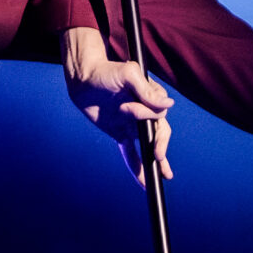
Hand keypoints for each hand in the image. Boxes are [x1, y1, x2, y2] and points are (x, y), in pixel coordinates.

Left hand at [63, 27, 174, 186]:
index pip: (159, 113)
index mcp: (151, 97)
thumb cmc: (107, 71)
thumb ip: (147, 90)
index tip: (129, 109)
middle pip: (158, 132)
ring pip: (148, 146)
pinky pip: (130, 153)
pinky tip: (144, 181)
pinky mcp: (120, 134)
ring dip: (157, 162)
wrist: (83, 79)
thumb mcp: (128, 75)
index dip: (147, 115)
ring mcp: (132, 124)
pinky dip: (137, 167)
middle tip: (158, 155)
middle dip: (159, 144)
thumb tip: (168, 104)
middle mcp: (145, 112)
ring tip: (165, 176)